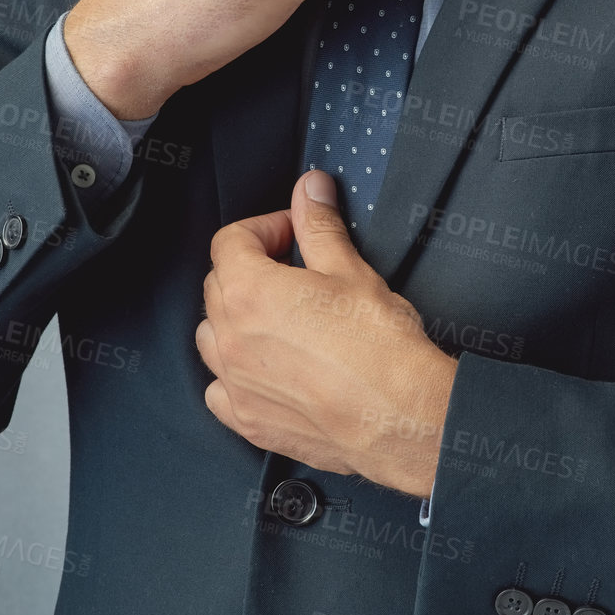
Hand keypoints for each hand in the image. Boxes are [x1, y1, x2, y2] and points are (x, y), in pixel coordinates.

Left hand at [194, 169, 457, 498]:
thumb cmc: (381, 351)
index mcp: (250, 293)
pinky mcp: (249, 421)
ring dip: (236, 318)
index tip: (291, 233)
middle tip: (293, 268)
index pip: (230, 241)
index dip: (264, 228)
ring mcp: (236, 384)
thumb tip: (310, 193)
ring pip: (212, 337)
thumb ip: (319, 227)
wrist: (401, 417)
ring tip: (279, 317)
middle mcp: (232, 339)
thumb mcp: (351, 271)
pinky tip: (268, 366)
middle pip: (217, 285)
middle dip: (250, 268)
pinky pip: (219, 389)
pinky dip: (235, 373)